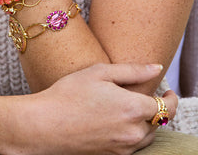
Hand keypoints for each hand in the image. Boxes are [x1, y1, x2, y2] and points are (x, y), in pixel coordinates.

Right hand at [10, 64, 177, 154]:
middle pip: (160, 122)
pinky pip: (134, 145)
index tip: (168, 90)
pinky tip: (117, 121)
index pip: (166, 106)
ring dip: (147, 122)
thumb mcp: (99, 72)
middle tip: (147, 96)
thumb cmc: (69, 93)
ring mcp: (123, 147)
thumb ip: (132, 71)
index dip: (170, 97)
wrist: (45, 124)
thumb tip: (157, 68)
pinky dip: (134, 133)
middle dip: (158, 109)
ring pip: (148, 135)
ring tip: (132, 108)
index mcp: (133, 108)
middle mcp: (133, 132)